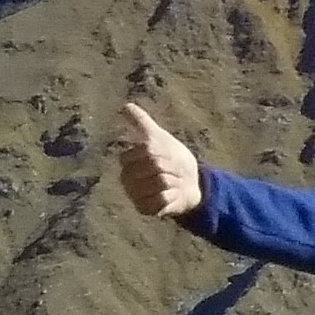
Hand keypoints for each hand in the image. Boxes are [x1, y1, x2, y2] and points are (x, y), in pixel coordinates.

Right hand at [114, 101, 203, 220]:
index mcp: (127, 161)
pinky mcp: (145, 210)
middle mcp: (127, 179)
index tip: (165, 154)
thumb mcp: (158, 138)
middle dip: (171, 166)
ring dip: (174, 181)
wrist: (190, 184)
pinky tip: (172, 196)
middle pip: (154, 166)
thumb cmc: (172, 159)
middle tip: (173, 170)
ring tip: (173, 183)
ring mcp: (135, 196)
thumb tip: (125, 105)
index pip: (144, 151)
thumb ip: (141, 122)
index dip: (161, 151)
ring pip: (160, 183)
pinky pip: (162, 200)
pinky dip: (173, 196)